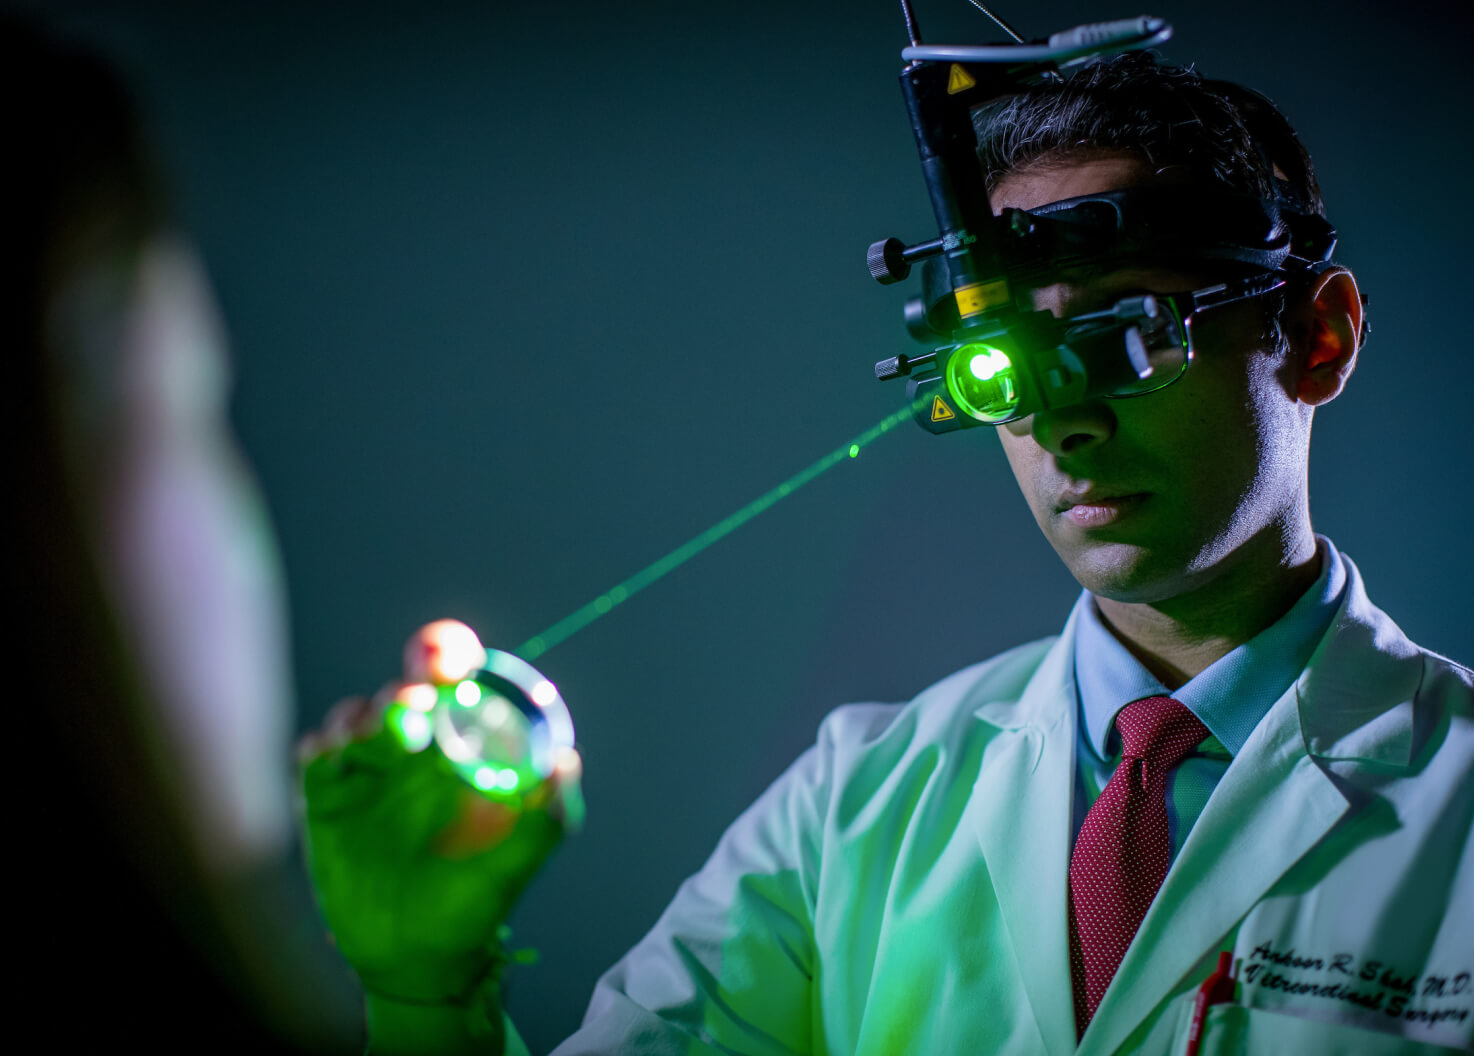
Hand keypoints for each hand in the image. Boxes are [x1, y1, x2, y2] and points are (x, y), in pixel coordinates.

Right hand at [298, 621, 582, 1003]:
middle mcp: (413, 748)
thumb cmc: (476, 899)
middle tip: (419, 702)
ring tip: (384, 736)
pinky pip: (315, 756)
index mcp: (461, 745)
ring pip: (356, 716)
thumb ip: (548, 814)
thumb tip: (566, 762)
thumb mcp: (518, 860)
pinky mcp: (325, 800)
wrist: (420, 956)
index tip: (454, 662)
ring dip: (365, 715)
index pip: (453, 680)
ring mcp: (367, 771)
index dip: (450, 655)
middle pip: (403, 688)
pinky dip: (322, 747)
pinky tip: (333, 759)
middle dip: (410, 682)